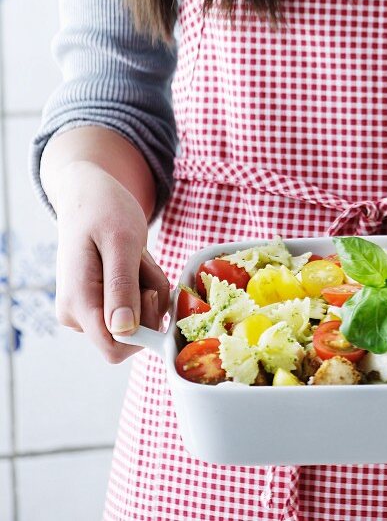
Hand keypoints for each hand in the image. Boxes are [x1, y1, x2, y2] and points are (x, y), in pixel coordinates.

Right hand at [51, 161, 171, 363]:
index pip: (115, 348)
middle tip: (143, 263)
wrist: (89, 195)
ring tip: (136, 257)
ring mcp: (85, 310)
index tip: (153, 293)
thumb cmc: (105, 210)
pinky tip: (134, 261)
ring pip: (136, 319)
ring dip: (149, 288)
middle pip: (131, 334)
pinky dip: (144, 285)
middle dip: (150, 300)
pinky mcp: (97, 303)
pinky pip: (133, 307)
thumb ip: (121, 286)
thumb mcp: (121, 242)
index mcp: (79, 302)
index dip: (145, 331)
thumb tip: (124, 331)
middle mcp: (76, 314)